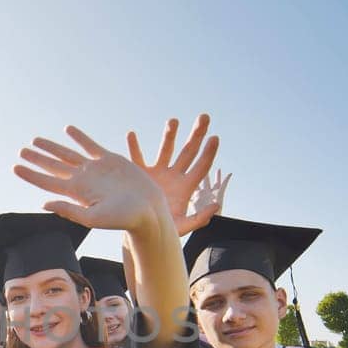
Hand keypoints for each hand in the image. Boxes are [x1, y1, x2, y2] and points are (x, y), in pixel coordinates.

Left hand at [13, 125, 171, 232]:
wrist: (148, 209)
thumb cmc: (123, 218)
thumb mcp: (94, 218)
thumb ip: (69, 211)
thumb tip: (44, 203)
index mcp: (76, 193)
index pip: (47, 182)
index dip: (31, 174)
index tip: (15, 167)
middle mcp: (82, 180)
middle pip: (53, 167)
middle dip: (37, 158)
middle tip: (21, 150)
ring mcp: (95, 168)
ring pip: (68, 154)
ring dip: (52, 147)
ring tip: (36, 140)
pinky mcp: (110, 159)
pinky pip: (90, 145)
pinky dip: (79, 137)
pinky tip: (68, 130)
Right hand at [125, 114, 221, 235]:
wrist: (140, 230)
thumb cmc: (162, 231)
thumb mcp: (182, 226)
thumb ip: (199, 218)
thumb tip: (216, 205)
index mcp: (186, 187)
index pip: (201, 166)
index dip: (209, 153)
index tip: (215, 137)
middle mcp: (174, 176)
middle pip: (188, 152)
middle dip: (196, 134)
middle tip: (204, 117)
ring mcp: (157, 173)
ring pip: (165, 150)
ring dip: (169, 135)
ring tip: (174, 121)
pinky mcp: (140, 174)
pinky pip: (136, 158)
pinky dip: (134, 147)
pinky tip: (131, 134)